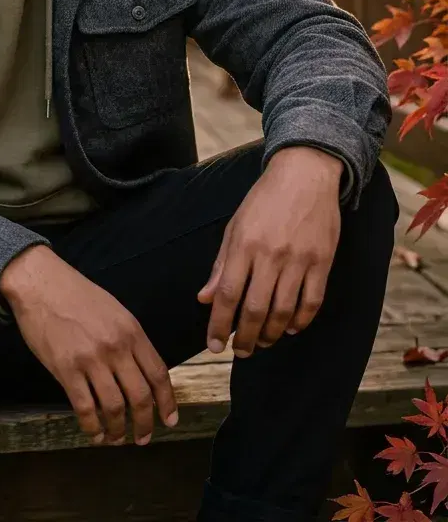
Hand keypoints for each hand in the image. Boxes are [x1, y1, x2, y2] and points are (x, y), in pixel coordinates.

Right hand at [0, 245, 178, 446]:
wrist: (41, 283)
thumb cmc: (76, 294)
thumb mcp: (114, 310)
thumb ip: (129, 339)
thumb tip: (141, 372)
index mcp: (131, 331)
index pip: (158, 374)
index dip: (167, 402)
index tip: (169, 419)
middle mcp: (116, 347)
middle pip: (140, 396)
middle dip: (144, 423)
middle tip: (142, 438)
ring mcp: (91, 359)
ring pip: (114, 407)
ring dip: (118, 430)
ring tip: (116, 439)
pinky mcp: (66, 369)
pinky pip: (85, 408)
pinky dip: (92, 427)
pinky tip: (94, 434)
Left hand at [197, 146, 342, 357]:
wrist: (305, 174)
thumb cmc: (265, 200)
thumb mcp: (235, 226)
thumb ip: (221, 264)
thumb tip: (204, 298)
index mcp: (243, 244)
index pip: (226, 294)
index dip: (218, 324)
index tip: (214, 345)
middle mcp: (270, 254)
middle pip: (254, 309)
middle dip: (245, 338)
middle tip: (240, 352)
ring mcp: (299, 259)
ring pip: (283, 311)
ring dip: (270, 334)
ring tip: (261, 342)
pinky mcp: (322, 261)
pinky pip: (311, 302)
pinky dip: (300, 321)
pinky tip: (289, 328)